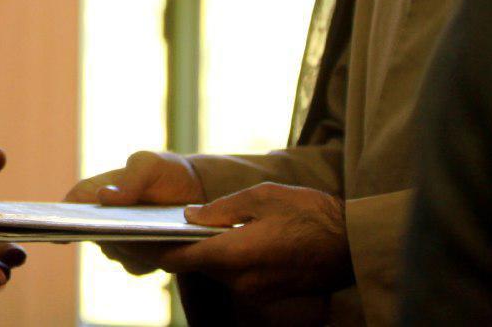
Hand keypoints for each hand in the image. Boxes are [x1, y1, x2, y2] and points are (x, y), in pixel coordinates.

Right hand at [64, 150, 204, 275]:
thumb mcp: (150, 165)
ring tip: (153, 232)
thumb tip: (103, 197)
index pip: (70, 206)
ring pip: (115, 253)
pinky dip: (148, 258)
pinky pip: (136, 266)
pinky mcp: (139, 258)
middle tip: (121, 231)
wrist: (197, 192)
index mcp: (95, 191)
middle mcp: (102, 219)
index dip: (60, 220)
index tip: (57, 233)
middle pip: (90, 235)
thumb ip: (130, 178)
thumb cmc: (165, 171)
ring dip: (131, 246)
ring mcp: (119, 240)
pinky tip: (164, 244)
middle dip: (104, 235)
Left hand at [156, 182, 353, 300]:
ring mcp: (254, 292)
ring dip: (202, 252)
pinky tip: (223, 238)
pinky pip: (234, 277)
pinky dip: (223, 259)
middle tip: (158, 224)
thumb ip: (219, 209)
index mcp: (235, 256)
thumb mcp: (261, 197)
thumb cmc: (309, 213)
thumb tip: (188, 217)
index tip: (138, 235)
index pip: (181, 259)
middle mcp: (241, 282)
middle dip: (178, 247)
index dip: (157, 247)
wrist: (352, 243)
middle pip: (195, 266)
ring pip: (214, 272)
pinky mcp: (266, 294)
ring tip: (190, 227)